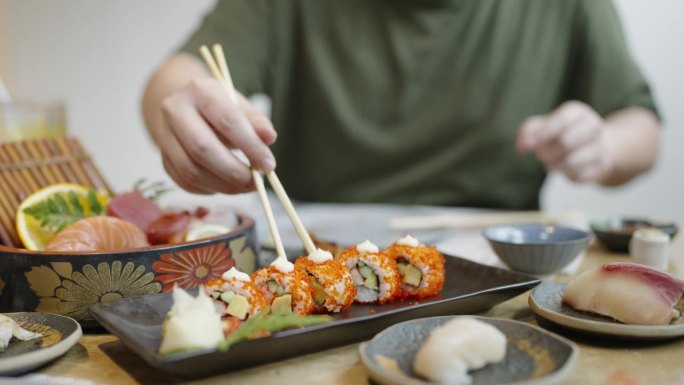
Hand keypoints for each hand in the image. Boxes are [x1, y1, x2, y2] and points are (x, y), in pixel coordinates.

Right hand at [158, 77, 276, 193]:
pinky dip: (209, 189)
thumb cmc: (220, 107)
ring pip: (191, 171)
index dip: (250, 146)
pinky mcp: (163, 159)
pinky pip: (186, 182)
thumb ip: (256, 121)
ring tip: (245, 187)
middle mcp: (175, 111)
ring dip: (223, 186)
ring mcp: (165, 137)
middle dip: (234, 172)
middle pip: (203, 149)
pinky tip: (226, 186)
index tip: (268, 165)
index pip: (227, 120)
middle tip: (255, 183)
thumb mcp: (240, 106)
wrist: (187, 107)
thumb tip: (269, 138)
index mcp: (200, 91)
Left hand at [516, 101, 613, 182]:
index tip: (529, 145)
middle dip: (547, 152)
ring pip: (572, 161)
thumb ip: (528, 131)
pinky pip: (579, 176)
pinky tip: (567, 169)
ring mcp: (601, 146)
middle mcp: (593, 126)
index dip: (543, 134)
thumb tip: (521, 146)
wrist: (593, 146)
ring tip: (552, 162)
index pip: (561, 120)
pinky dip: (567, 175)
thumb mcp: (543, 126)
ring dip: (555, 165)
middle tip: (542, 154)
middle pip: (566, 142)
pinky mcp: (603, 166)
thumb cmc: (561, 134)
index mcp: (578, 112)